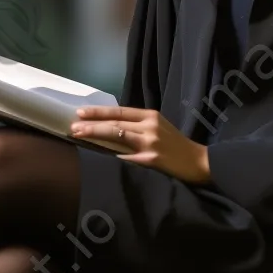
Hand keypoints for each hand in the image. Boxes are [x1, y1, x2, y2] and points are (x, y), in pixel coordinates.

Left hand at [70, 105, 211, 184]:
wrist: (199, 162)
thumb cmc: (176, 146)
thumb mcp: (159, 128)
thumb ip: (138, 127)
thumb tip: (111, 128)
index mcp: (151, 116)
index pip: (119, 111)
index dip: (99, 112)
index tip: (80, 112)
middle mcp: (150, 125)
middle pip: (116, 121)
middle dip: (92, 123)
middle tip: (73, 124)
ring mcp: (151, 142)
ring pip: (118, 135)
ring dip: (96, 134)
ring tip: (79, 134)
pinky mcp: (152, 159)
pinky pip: (128, 156)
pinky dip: (114, 155)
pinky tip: (100, 155)